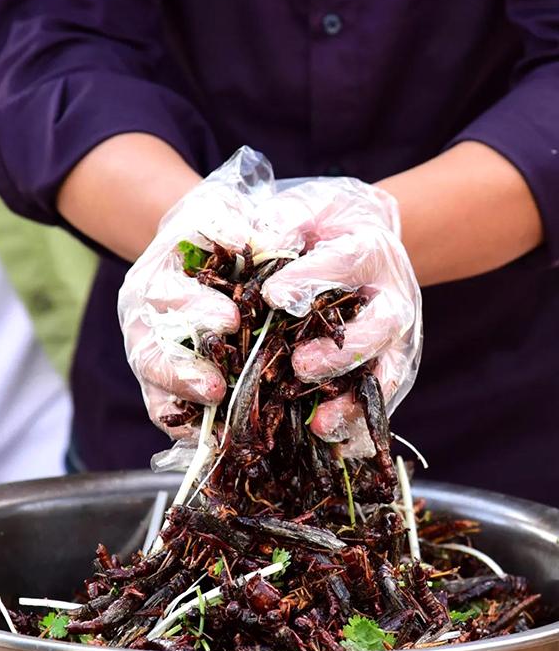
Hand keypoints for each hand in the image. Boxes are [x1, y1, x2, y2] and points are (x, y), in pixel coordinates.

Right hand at [118, 148, 295, 436]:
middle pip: (149, 353)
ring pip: (154, 388)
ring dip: (182, 406)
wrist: (196, 250)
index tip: (231, 320)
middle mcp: (143, 322)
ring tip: (213, 421)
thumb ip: (226, 219)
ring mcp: (151, 355)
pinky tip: (210, 441)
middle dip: (181, 372)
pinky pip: (167, 412)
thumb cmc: (212, 231)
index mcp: (153, 279)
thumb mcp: (216, 212)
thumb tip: (249, 238)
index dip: (195, 310)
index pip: (165, 297)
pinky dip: (185, 428)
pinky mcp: (165, 382)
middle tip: (215, 387)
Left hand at [259, 177, 420, 455]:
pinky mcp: (387, 365)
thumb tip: (255, 240)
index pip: (346, 262)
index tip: (273, 297)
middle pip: (380, 328)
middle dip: (342, 353)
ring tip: (319, 424)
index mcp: (371, 250)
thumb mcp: (306, 207)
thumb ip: (283, 220)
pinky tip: (328, 443)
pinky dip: (357, 425)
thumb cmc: (326, 224)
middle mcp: (392, 297)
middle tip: (301, 366)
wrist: (366, 236)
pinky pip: (378, 400)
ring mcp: (395, 337)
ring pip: (386, 373)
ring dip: (354, 402)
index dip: (312, 279)